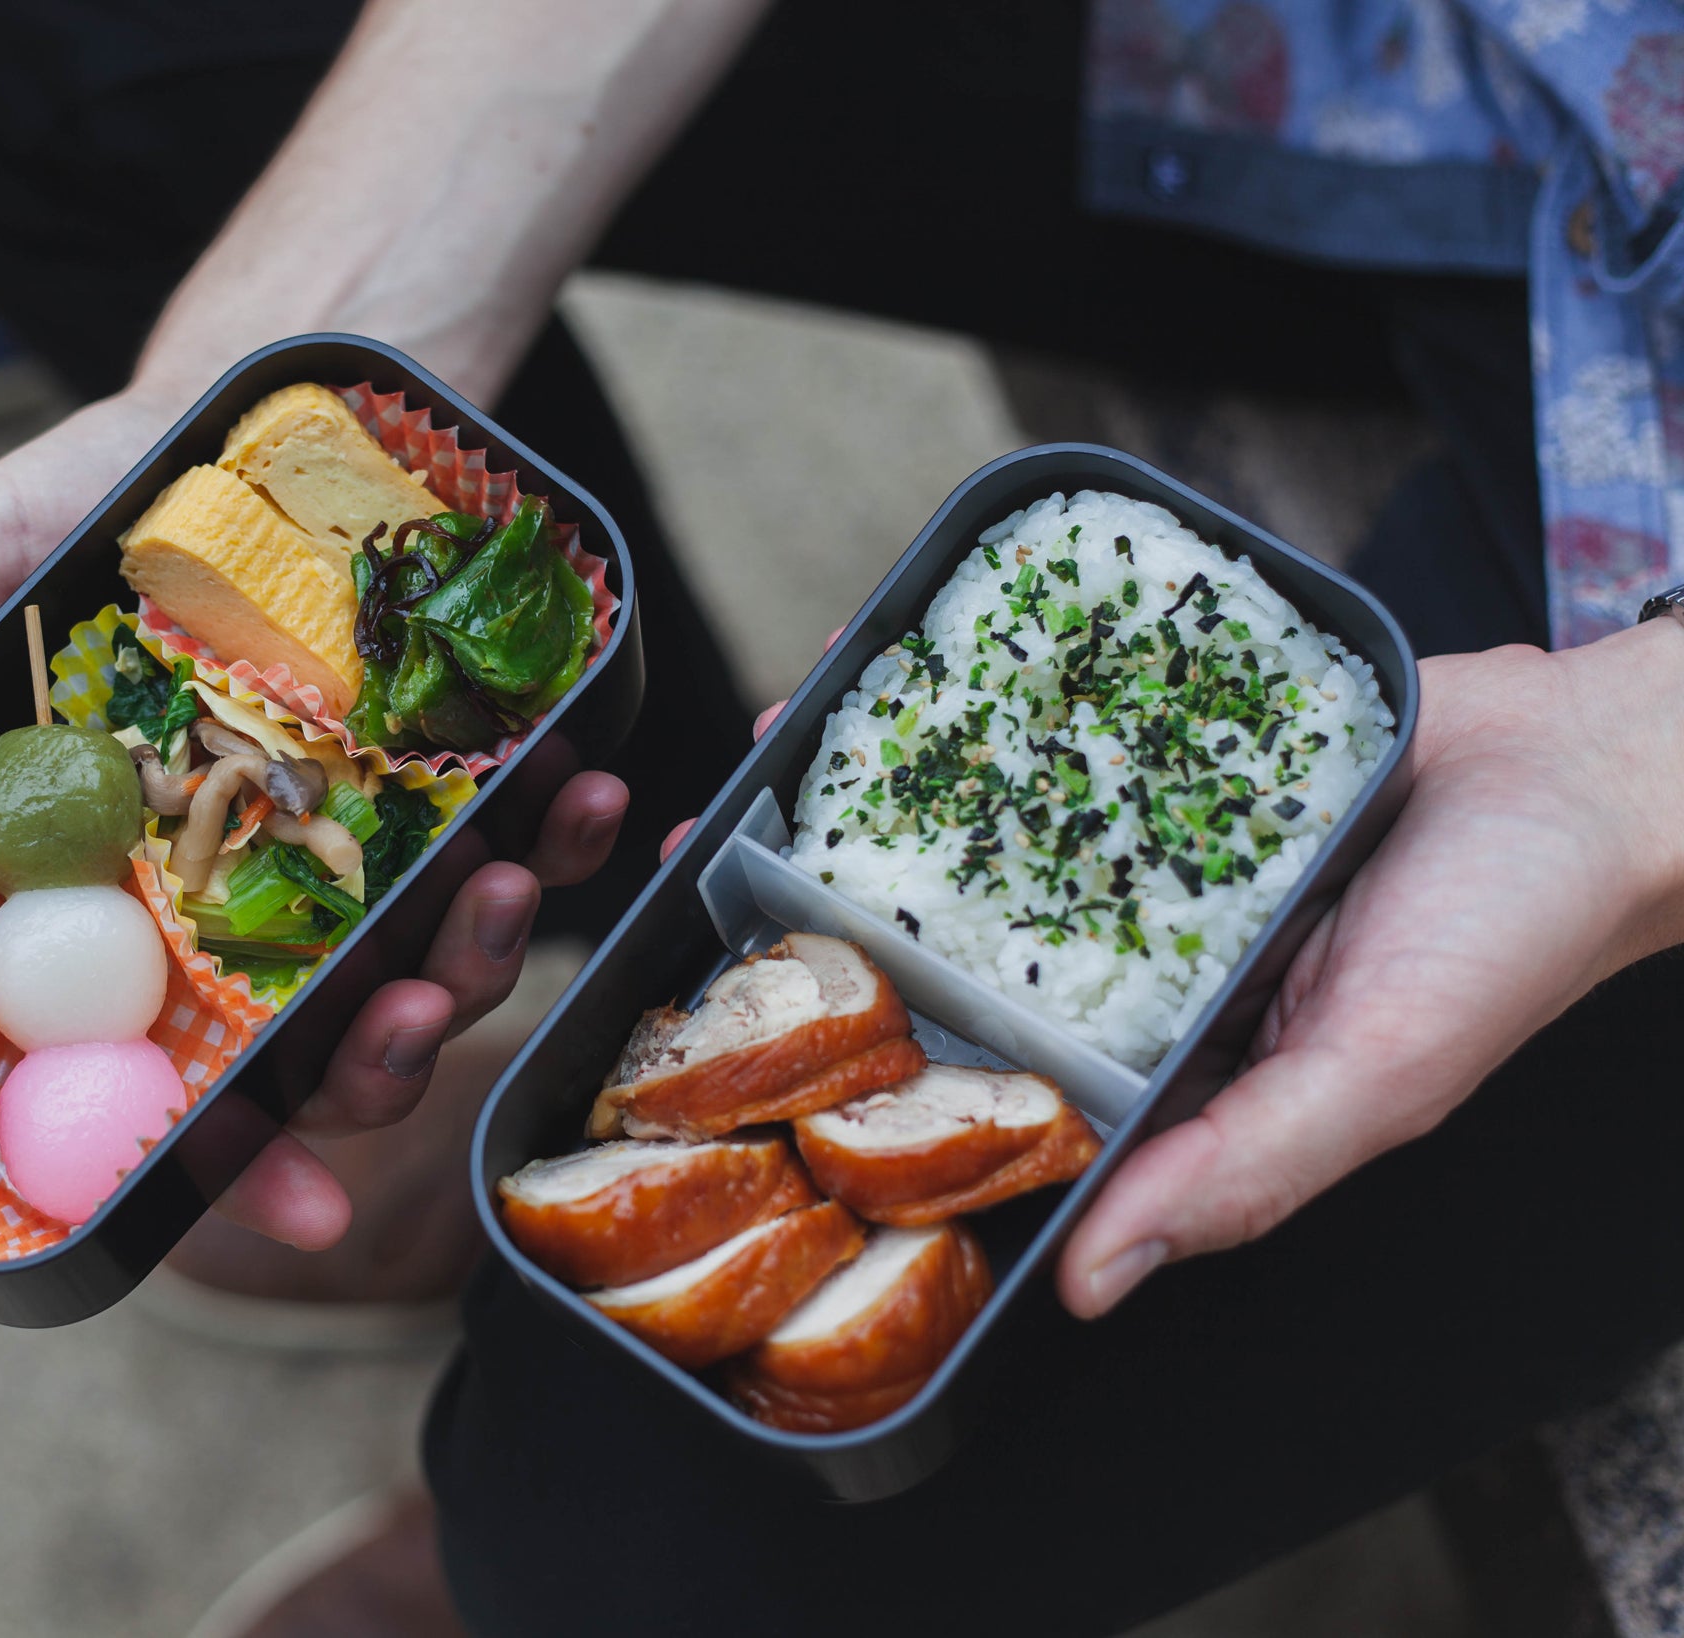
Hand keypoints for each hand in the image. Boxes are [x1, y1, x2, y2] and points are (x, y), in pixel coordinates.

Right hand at [0, 384, 629, 1251]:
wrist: (245, 397)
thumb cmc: (87, 493)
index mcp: (127, 898)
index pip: (166, 1070)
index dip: (228, 1162)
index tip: (295, 1213)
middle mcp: (250, 898)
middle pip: (328, 1049)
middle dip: (383, 1061)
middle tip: (412, 1007)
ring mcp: (365, 845)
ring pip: (441, 961)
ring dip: (488, 950)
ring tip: (508, 879)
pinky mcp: (458, 775)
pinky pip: (532, 834)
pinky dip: (570, 830)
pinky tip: (589, 788)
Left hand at [663, 626, 1683, 1318]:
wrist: (1591, 768)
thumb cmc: (1503, 941)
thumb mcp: (1372, 1082)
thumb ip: (1239, 1172)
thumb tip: (1089, 1284)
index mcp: (1154, 1054)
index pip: (986, 1072)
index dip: (866, 1061)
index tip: (746, 1035)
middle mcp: (1126, 953)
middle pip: (954, 935)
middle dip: (833, 907)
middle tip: (713, 873)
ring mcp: (1132, 842)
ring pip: (976, 822)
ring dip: (876, 792)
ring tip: (772, 755)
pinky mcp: (1157, 746)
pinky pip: (1044, 725)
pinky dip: (970, 704)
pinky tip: (886, 673)